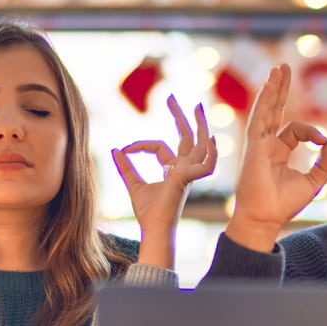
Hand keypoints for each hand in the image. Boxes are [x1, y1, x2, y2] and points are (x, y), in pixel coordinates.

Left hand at [112, 95, 216, 267]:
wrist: (152, 228)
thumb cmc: (147, 213)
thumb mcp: (133, 185)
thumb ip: (126, 167)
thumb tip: (115, 150)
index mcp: (173, 170)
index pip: (159, 147)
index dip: (140, 145)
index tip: (125, 149)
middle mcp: (184, 169)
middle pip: (187, 137)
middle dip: (181, 117)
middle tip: (171, 97)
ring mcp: (189, 172)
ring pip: (199, 144)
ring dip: (200, 125)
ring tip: (196, 106)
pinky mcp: (189, 178)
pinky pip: (206, 164)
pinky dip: (211, 153)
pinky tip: (211, 138)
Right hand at [225, 63, 326, 251]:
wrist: (266, 217)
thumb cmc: (285, 204)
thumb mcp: (314, 182)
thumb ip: (325, 163)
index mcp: (279, 152)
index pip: (296, 130)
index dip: (313, 132)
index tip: (323, 142)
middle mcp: (267, 145)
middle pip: (275, 110)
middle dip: (281, 90)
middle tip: (284, 68)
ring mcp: (258, 143)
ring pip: (266, 110)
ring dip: (272, 89)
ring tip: (278, 69)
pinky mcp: (254, 145)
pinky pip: (260, 117)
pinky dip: (264, 100)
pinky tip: (270, 84)